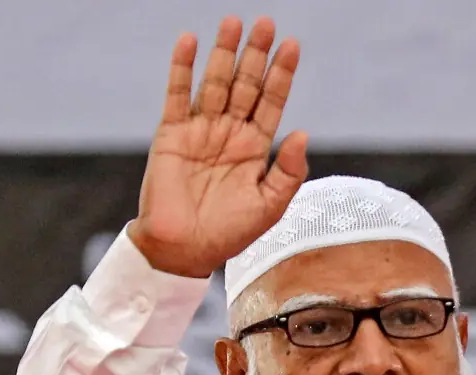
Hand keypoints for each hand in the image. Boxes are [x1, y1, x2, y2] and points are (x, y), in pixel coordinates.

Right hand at [128, 16, 308, 279]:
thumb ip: (288, 172)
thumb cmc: (229, 234)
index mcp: (255, 148)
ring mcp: (200, 130)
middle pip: (245, 84)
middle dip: (256, 55)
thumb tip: (303, 133)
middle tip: (266, 23)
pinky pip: (178, 95)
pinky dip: (182, 68)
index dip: (281, 74)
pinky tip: (190, 41)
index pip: (271, 102)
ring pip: (215, 82)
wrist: (184, 250)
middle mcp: (229, 133)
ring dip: (224, 53)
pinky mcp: (172, 133)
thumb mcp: (269, 206)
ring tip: (234, 23)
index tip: (292, 46)